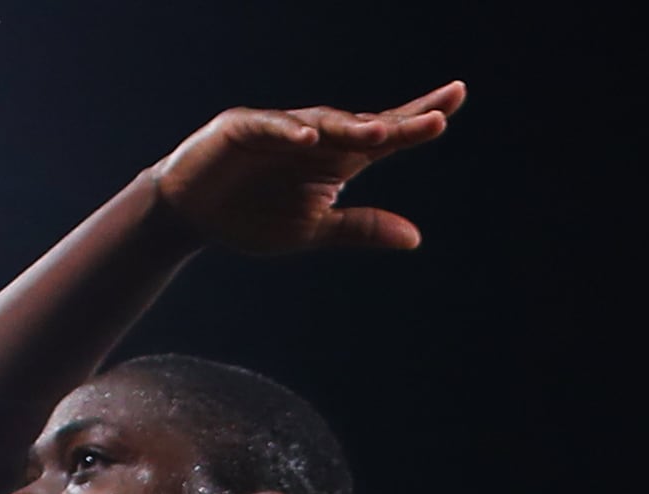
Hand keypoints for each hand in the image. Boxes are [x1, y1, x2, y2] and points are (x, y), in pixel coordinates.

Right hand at [150, 87, 463, 256]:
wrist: (192, 217)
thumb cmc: (253, 217)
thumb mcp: (315, 230)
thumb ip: (361, 228)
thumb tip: (416, 238)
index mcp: (337, 159)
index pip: (386, 136)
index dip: (418, 121)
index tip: (456, 100)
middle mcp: (314, 137)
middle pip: (363, 126)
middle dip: (399, 122)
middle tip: (436, 119)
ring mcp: (278, 129)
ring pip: (322, 122)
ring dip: (352, 127)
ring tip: (383, 133)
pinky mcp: (240, 129)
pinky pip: (268, 125)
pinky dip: (288, 130)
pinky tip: (310, 137)